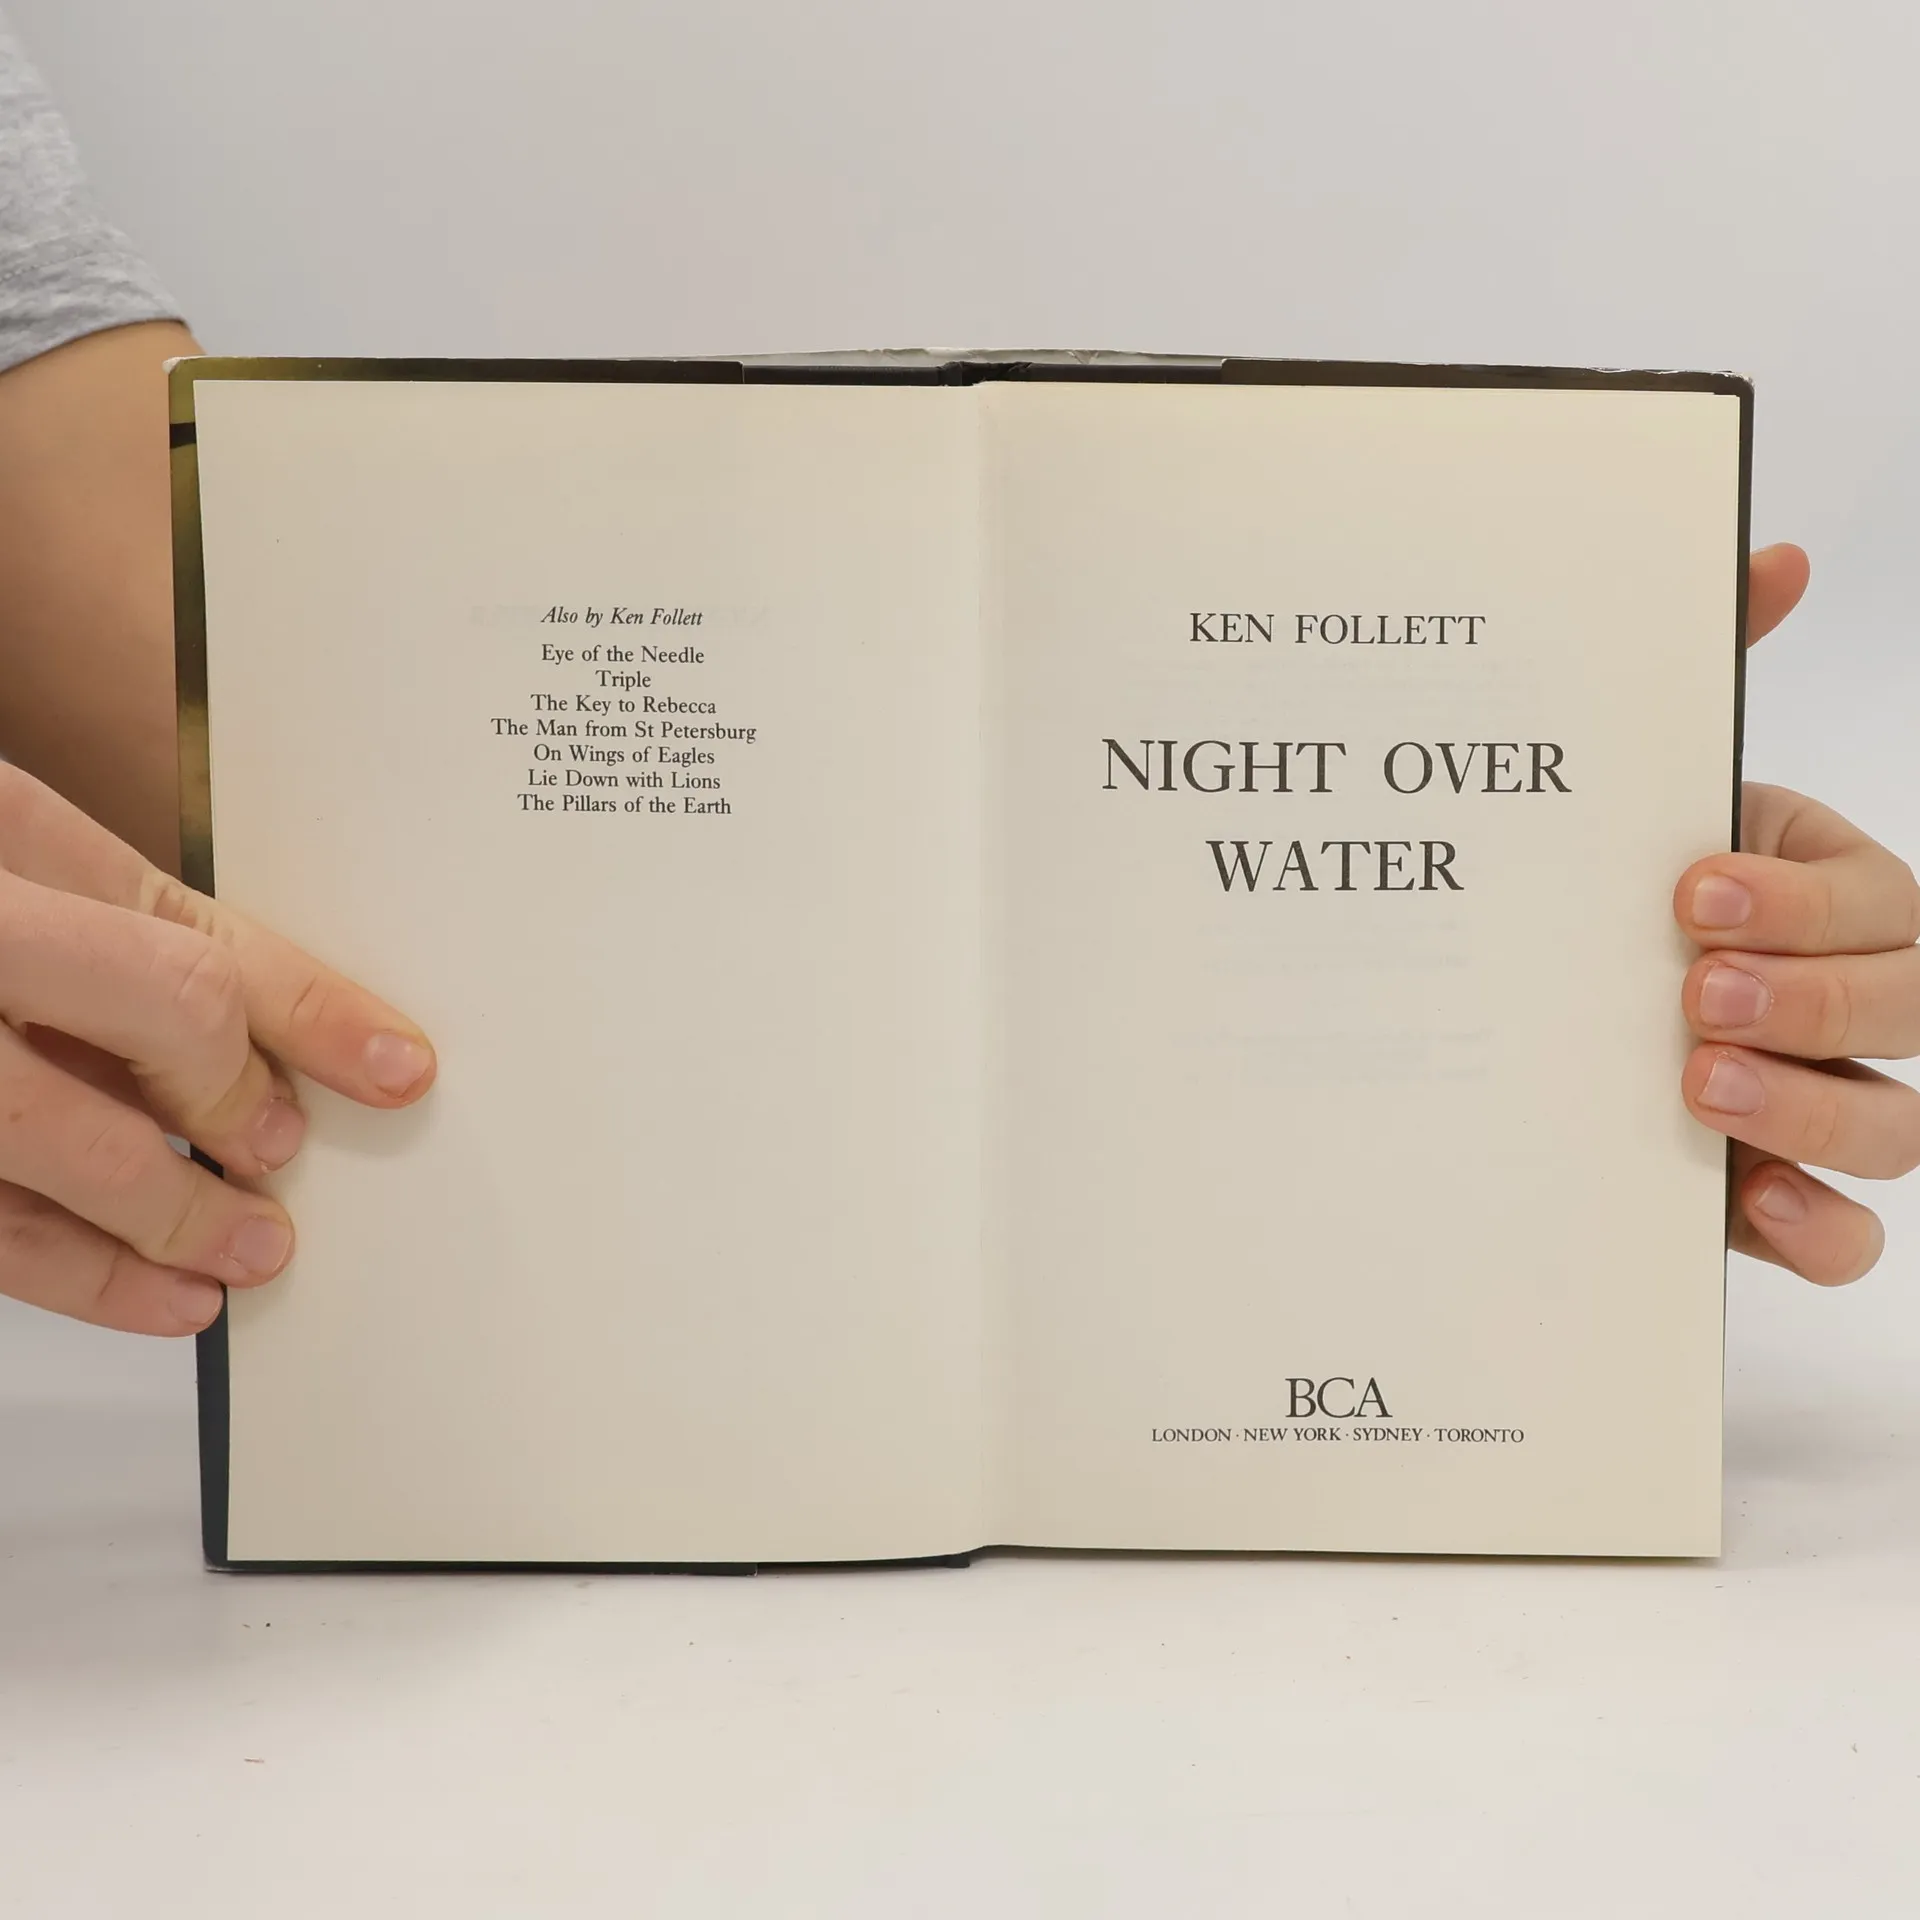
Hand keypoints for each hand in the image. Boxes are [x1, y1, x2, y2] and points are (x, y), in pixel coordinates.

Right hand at [0, 766, 433, 1333]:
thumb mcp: (24, 857)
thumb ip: (147, 937)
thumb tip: (322, 1040)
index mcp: (1, 841)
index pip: (192, 950)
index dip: (311, 1019)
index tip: (391, 1069)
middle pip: (154, 1021)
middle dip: (235, 1109)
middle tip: (277, 1172)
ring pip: (53, 1155)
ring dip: (163, 1224)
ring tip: (236, 1257)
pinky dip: (72, 1273)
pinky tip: (145, 1292)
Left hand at [1676, 543, 1917, 1284]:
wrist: (1525, 988)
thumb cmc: (1613, 880)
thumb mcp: (1648, 784)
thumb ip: (1713, 667)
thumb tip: (1771, 551)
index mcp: (1833, 894)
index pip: (1880, 901)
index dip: (1804, 902)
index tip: (1688, 890)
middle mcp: (1848, 999)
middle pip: (1913, 1008)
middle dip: (1813, 996)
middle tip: (1692, 992)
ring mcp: (1818, 1101)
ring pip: (1897, 1127)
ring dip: (1811, 1108)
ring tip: (1693, 1086)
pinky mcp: (1766, 1194)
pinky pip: (1847, 1234)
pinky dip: (1821, 1229)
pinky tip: (1749, 1205)